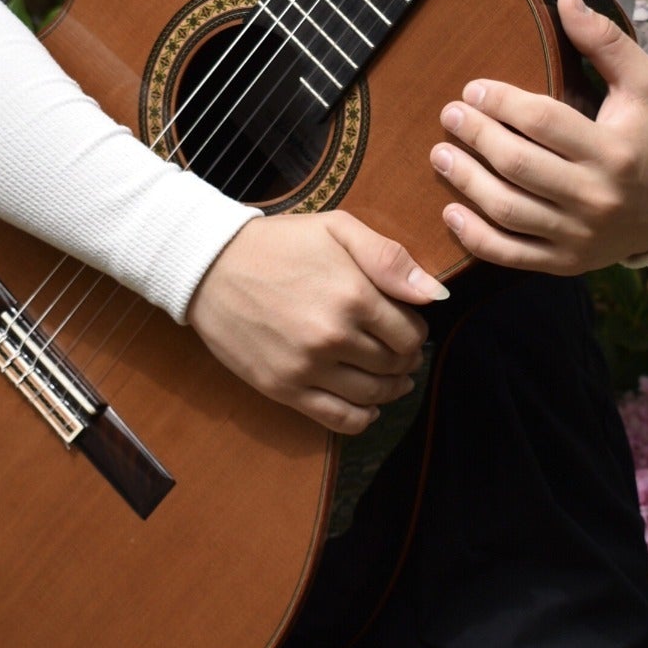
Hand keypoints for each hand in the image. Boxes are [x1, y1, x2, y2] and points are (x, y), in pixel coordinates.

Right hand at [187, 211, 444, 434]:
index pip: (410, 332)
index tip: (408, 325)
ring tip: (392, 378)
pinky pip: (338, 419)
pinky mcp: (283, 389)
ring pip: (372, 395)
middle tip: (400, 351)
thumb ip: (389, 258)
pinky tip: (369, 406)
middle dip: (405, 359)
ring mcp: (307, 367)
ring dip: (391, 389)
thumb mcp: (338, 228)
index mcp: (354, 294)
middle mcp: (334, 336)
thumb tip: (435, 294)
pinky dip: (362, 419)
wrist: (212, 266)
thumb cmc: (280, 243)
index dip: (416, 331)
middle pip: (394, 364)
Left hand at [430, 0, 647, 274]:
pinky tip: (451, 210)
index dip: (502, 102)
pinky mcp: (564, 263)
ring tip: (439, 154)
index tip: (473, 88)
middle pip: (519, 166)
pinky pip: (510, 254)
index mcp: (614, 150)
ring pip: (508, 210)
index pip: (545, 122)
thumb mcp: (643, 83)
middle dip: (476, 137)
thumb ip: (605, 40)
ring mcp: (578, 235)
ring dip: (466, 181)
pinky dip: (475, 236)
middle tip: (450, 115)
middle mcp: (596, 196)